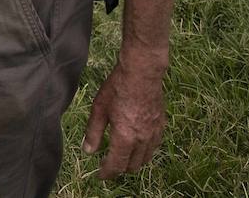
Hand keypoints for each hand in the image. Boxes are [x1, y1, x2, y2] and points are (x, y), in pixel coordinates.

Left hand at [81, 60, 166, 178]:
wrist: (142, 73)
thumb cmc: (117, 88)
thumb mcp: (99, 109)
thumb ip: (93, 133)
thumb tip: (88, 151)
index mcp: (125, 137)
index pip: (116, 165)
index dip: (107, 173)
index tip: (100, 175)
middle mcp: (142, 139)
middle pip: (132, 166)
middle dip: (119, 169)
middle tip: (109, 165)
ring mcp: (154, 133)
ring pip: (145, 159)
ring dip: (133, 162)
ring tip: (122, 158)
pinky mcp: (161, 125)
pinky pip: (154, 147)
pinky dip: (145, 152)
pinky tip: (138, 146)